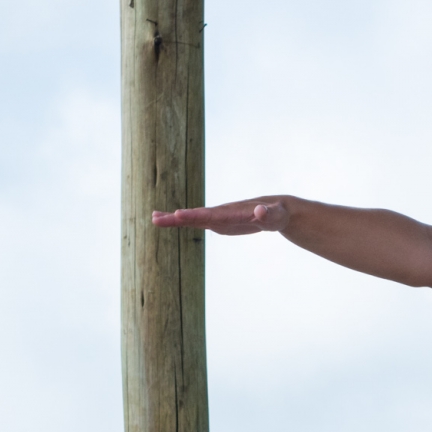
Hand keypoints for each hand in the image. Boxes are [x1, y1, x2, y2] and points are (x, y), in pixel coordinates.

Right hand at [152, 198, 290, 234]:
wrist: (275, 209)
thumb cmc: (277, 213)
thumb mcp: (276, 215)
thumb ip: (269, 214)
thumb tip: (261, 211)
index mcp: (234, 212)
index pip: (212, 215)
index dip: (195, 216)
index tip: (177, 215)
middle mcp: (223, 212)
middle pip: (197, 215)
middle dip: (178, 218)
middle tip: (156, 218)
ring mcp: (219, 217)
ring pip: (194, 218)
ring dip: (174, 219)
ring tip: (153, 218)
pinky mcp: (219, 222)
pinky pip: (198, 222)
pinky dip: (182, 221)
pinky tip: (167, 220)